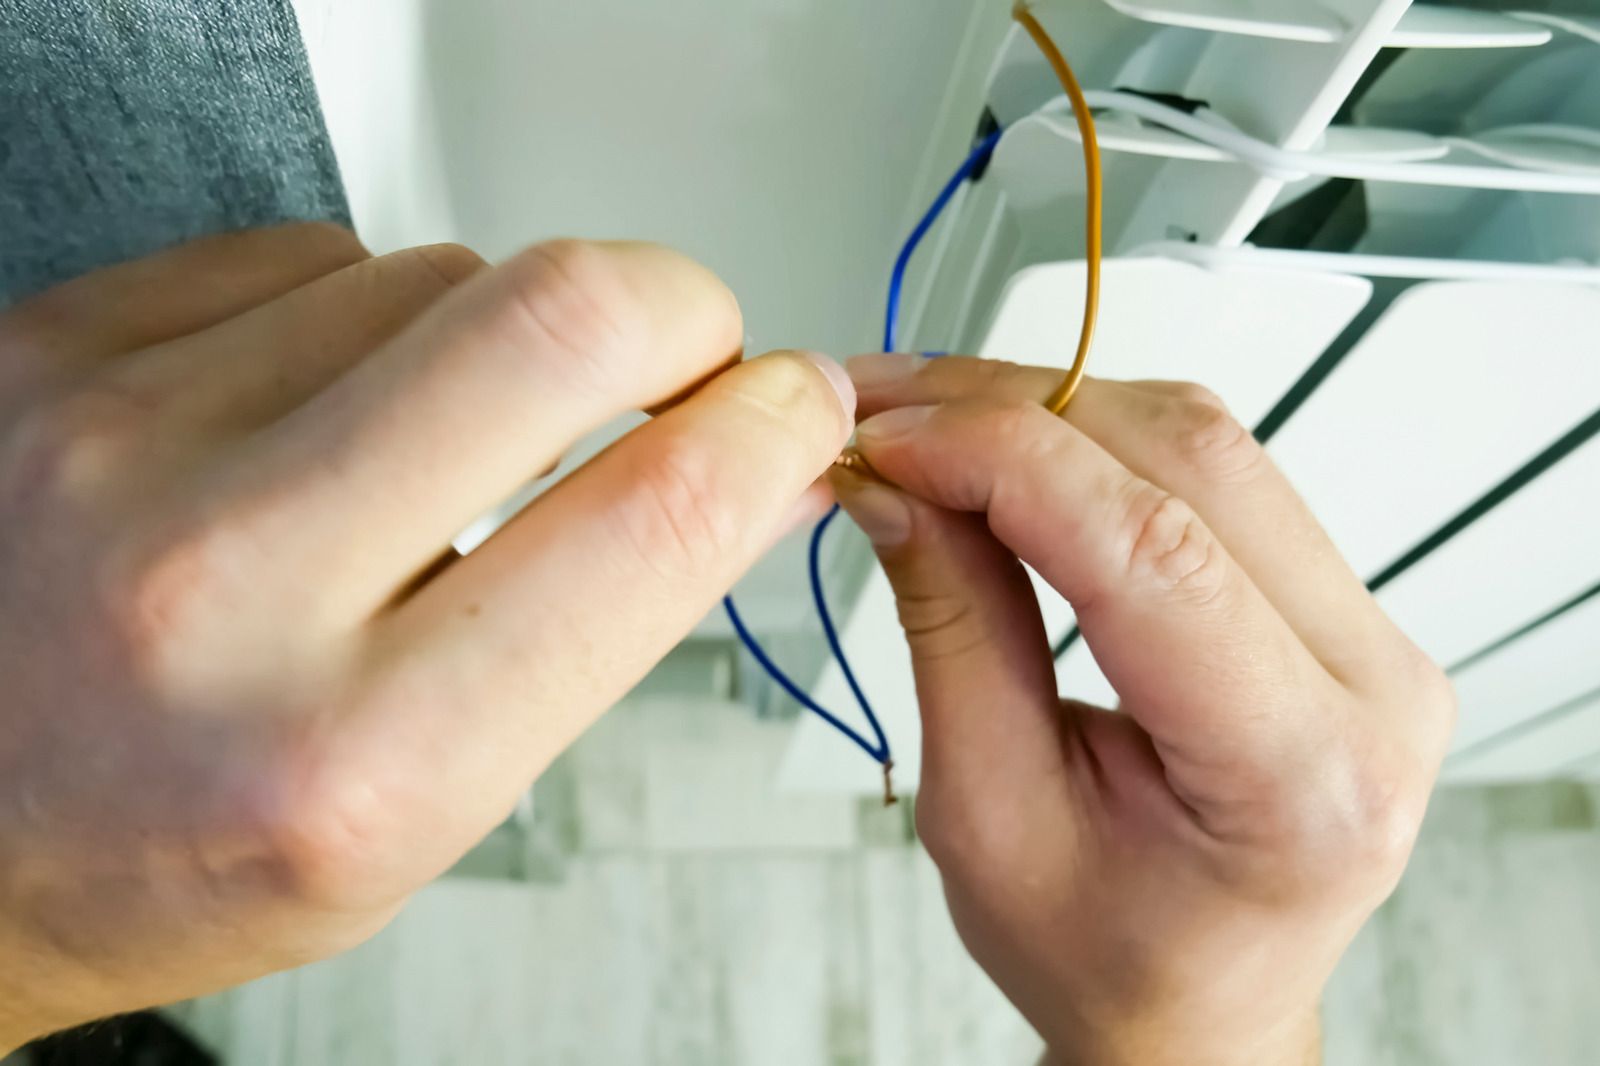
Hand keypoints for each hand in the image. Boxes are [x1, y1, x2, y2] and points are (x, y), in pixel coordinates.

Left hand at [0, 225, 852, 1048]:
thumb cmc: (165, 848)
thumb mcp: (415, 813)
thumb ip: (595, 635)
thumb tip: (742, 479)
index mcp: (353, 756)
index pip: (654, 518)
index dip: (770, 430)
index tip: (788, 407)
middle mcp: (221, 587)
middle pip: (560, 315)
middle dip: (679, 310)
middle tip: (681, 350)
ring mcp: (112, 441)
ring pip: (436, 270)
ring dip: (493, 334)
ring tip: (436, 434)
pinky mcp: (49, 347)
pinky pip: (305, 248)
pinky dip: (358, 310)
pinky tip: (318, 404)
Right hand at [830, 354, 1453, 1065]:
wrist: (1193, 1001)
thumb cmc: (1104, 954)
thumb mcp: (988, 816)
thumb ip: (952, 630)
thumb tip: (896, 482)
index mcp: (1301, 776)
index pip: (1148, 549)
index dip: (997, 460)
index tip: (883, 437)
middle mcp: (1371, 688)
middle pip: (1189, 464)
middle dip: (1012, 412)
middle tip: (882, 411)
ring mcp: (1374, 635)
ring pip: (1205, 445)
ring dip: (1050, 410)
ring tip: (927, 427)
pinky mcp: (1338, 604)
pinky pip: (1216, 475)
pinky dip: (1095, 443)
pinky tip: (1008, 452)